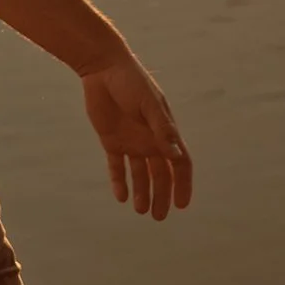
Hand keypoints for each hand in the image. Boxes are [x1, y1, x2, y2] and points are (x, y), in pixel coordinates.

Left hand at [80, 48, 192, 220]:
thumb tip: (176, 155)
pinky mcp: (111, 140)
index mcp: (164, 131)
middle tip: (159, 217)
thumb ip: (161, 129)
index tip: (182, 205)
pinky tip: (120, 196)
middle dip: (161, 195)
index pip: (179, 163)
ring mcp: (131, 141)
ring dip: (141, 192)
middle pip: (160, 174)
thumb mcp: (148, 104)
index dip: (183, 184)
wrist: (102, 68)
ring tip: (140, 210)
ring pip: (140, 174)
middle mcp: (150, 139)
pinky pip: (117, 166)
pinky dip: (119, 181)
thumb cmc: (130, 81)